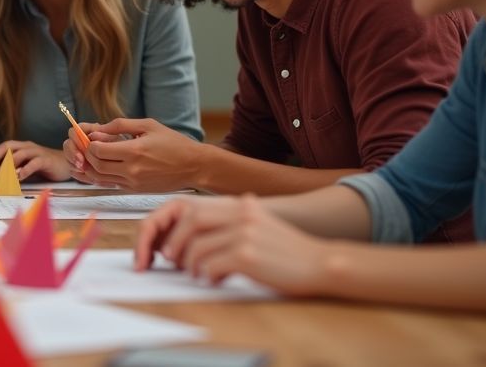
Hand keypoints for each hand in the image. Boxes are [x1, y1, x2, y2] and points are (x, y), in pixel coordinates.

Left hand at [0, 140, 71, 181]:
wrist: (67, 164)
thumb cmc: (45, 166)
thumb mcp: (26, 166)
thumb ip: (14, 169)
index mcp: (22, 147)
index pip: (4, 147)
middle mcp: (28, 147)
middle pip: (9, 147)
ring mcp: (38, 152)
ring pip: (20, 154)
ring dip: (9, 164)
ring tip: (1, 175)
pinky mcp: (46, 160)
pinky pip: (34, 163)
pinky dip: (26, 169)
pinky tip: (20, 177)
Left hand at [66, 117, 202, 191]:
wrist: (194, 166)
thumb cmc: (173, 143)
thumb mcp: (148, 125)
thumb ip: (120, 125)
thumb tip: (97, 129)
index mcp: (135, 151)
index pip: (98, 151)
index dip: (90, 143)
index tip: (91, 137)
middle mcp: (132, 169)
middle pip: (96, 165)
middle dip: (87, 155)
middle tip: (87, 146)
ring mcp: (133, 182)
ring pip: (101, 178)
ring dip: (92, 167)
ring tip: (92, 156)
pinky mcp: (136, 190)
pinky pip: (111, 184)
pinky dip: (102, 176)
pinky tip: (103, 165)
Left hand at [135, 194, 333, 295]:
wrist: (321, 263)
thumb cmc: (288, 251)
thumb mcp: (261, 224)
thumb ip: (234, 221)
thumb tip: (201, 231)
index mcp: (240, 205)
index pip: (192, 208)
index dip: (172, 226)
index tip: (164, 244)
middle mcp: (240, 214)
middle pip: (189, 221)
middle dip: (173, 242)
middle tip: (170, 260)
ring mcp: (244, 233)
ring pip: (197, 246)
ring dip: (190, 263)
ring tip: (196, 273)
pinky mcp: (247, 255)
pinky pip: (211, 265)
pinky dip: (207, 275)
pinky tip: (214, 280)